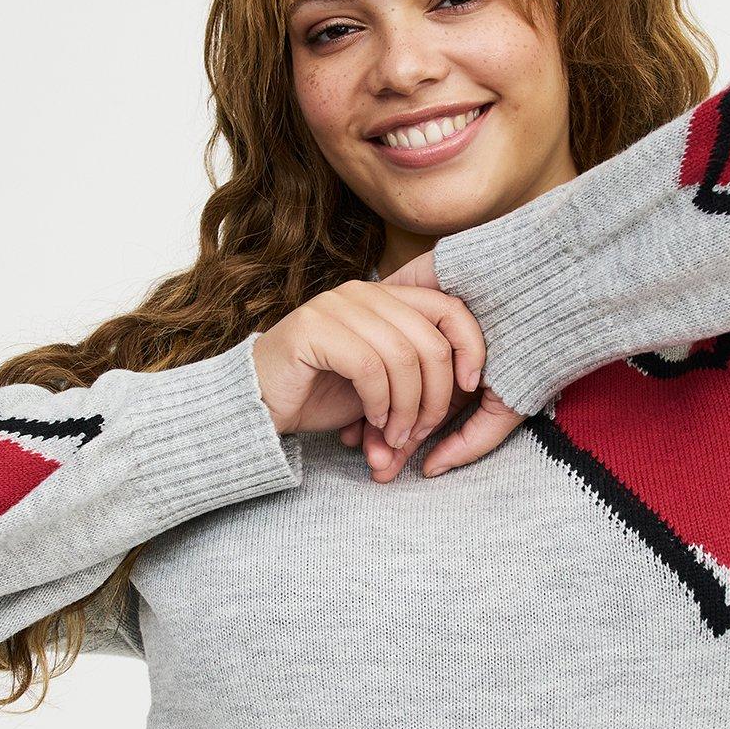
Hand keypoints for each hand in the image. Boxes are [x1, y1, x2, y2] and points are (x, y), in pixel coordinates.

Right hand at [250, 277, 485, 453]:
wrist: (259, 405)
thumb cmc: (321, 395)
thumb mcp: (384, 381)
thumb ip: (418, 370)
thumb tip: (470, 384)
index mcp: (384, 297)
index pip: (449, 307)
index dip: (470, 347)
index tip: (470, 388)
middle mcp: (363, 293)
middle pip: (430, 341)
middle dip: (435, 397)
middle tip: (420, 433)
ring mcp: (336, 306)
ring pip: (403, 358)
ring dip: (406, 409)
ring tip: (394, 436)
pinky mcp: (313, 329)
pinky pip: (369, 368)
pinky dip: (379, 403)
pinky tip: (371, 423)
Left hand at [363, 250, 525, 479]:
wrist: (532, 292)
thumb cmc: (525, 354)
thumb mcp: (503, 409)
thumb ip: (468, 443)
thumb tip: (427, 470)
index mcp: (451, 381)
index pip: (415, 418)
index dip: (397, 445)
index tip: (380, 470)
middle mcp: (429, 356)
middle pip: (391, 399)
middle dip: (376, 432)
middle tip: (365, 459)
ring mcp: (414, 322)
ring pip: (378, 369)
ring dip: (362, 402)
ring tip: (349, 435)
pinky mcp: (404, 291)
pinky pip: (375, 327)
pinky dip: (362, 357)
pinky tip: (349, 387)